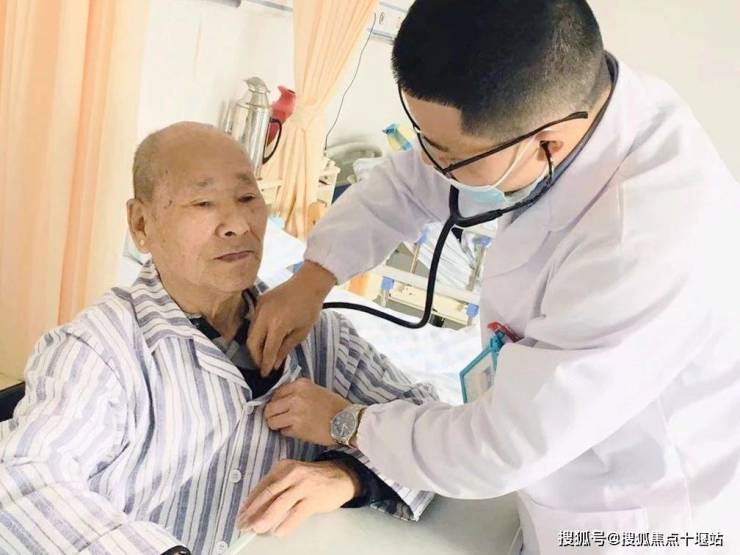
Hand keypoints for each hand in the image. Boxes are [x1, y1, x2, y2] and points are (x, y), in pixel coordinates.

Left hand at [237, 459, 360, 536]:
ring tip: (257, 529)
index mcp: (283, 467)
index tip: (241, 515)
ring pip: (281, 502)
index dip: (249, 502)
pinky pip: (298, 512)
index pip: (262, 486)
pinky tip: (279, 532)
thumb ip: (277, 487)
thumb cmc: (313, 479)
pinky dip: (287, 523)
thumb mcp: (292, 476)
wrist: (341, 476)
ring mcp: (304, 485)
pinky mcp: (315, 498)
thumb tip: (256, 508)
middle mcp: (292, 474)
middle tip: (244, 525)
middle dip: (254, 511)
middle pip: (269, 493)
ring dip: (267, 517)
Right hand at [248, 261, 335, 376]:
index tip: (265, 374)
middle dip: (255, 357)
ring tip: (263, 354)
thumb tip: (274, 364)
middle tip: (262, 366)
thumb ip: (285, 349)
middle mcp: (264, 317)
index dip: (265, 364)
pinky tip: (264, 339)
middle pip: (252, 343)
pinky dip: (256, 333)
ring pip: (250, 333)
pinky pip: (253, 322)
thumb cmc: (309, 308)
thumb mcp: (301, 333)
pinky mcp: (258, 302)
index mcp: (278, 325)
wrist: (308, 284)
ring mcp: (259, 308)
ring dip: (255, 346)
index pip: (267, 350)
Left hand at [265, 378, 350, 446]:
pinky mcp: (297, 428)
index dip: (277, 403)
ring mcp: (295, 413)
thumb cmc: (334, 406)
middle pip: (270, 408)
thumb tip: (279, 401)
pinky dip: (288, 433)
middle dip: (272, 415)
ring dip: (277, 425)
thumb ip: (297, 392)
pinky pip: (283, 431)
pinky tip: (299, 431)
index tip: (281, 408)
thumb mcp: (316, 390)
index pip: (276, 393)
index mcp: (300, 384)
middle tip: (279, 420)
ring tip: (287, 426)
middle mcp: (295, 397)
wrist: (348, 421)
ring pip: (272, 421)